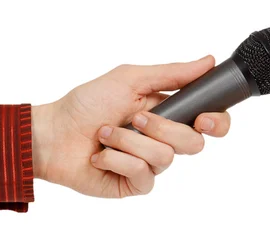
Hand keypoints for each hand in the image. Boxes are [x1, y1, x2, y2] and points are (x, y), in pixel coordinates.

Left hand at [31, 55, 230, 197]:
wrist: (53, 134)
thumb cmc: (85, 104)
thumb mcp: (129, 79)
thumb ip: (170, 74)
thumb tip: (207, 62)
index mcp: (166, 113)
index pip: (209, 123)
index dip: (216, 123)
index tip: (203, 119)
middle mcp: (161, 140)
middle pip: (193, 143)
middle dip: (162, 128)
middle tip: (134, 118)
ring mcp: (148, 164)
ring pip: (164, 158)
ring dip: (129, 141)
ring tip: (104, 134)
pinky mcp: (133, 184)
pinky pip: (143, 175)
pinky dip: (118, 160)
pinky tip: (100, 156)